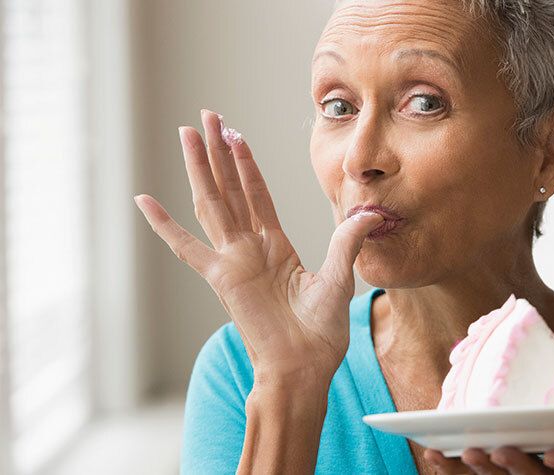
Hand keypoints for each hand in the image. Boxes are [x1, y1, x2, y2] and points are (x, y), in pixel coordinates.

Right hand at [133, 109, 384, 385]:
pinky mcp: (221, 279)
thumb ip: (348, 242)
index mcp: (275, 246)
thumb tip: (370, 213)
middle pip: (228, 188)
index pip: (257, 194)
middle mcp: (250, 248)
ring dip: (199, 168)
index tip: (234, 133)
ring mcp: (233, 261)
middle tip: (205, 117)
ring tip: (187, 134)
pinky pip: (186, 249)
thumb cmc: (321, 333)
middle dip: (218, 151)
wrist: (304, 366)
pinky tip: (145, 202)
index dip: (245, 163)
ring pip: (211, 203)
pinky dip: (164, 227)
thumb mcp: (340, 279)